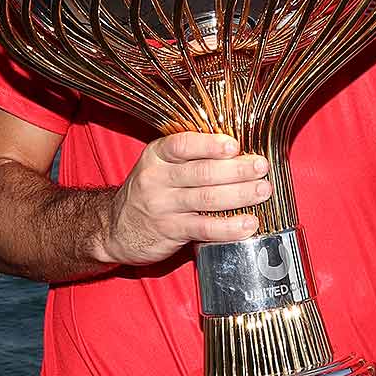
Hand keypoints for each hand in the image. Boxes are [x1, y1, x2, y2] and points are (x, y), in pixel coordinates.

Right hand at [102, 133, 271, 265]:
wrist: (114, 228)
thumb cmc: (149, 191)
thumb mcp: (160, 165)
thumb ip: (190, 156)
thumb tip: (237, 148)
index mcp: (157, 155)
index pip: (183, 145)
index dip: (210, 145)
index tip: (234, 145)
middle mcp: (157, 178)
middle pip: (202, 172)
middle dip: (236, 169)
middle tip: (261, 167)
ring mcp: (163, 206)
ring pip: (207, 198)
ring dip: (239, 195)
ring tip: (262, 191)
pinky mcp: (170, 231)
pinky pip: (204, 228)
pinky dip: (229, 227)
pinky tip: (248, 224)